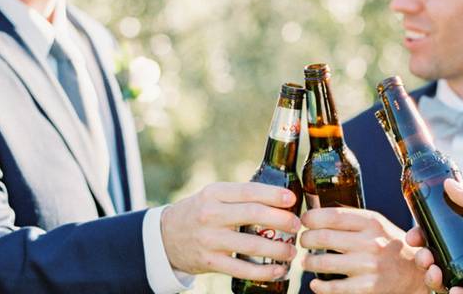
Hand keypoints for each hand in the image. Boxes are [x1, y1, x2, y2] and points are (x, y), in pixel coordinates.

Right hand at [160, 182, 300, 280]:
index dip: (273, 194)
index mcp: (215, 193)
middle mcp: (211, 214)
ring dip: (277, 249)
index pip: (249, 191)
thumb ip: (239, 195)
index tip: (292, 199)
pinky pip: (241, 269)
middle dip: (281, 220)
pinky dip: (263, 271)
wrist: (165, 237)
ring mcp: (210, 239)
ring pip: (251, 245)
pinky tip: (278, 270)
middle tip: (297, 225)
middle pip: (253, 215)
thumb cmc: (199, 212)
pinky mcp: (209, 262)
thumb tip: (281, 195)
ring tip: (292, 251)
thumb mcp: (213, 195)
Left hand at [299, 207, 425, 293]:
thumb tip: (318, 214)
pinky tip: (316, 284)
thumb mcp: (378, 225)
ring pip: (322, 263)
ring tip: (306, 262)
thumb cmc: (391, 247)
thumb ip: (353, 219)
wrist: (415, 275)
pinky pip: (332, 288)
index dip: (310, 218)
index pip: (331, 215)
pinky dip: (318, 287)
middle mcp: (370, 242)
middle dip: (305, 239)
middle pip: (322, 237)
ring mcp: (368, 266)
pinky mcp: (366, 288)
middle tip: (303, 241)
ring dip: (308, 262)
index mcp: (371, 222)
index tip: (304, 220)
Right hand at [409, 226, 462, 293]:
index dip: (424, 236)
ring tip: (434, 273)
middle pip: (439, 258)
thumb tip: (448, 184)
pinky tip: (455, 290)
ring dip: (433, 276)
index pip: (441, 235)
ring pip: (446, 278)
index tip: (413, 236)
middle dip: (424, 258)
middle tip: (422, 256)